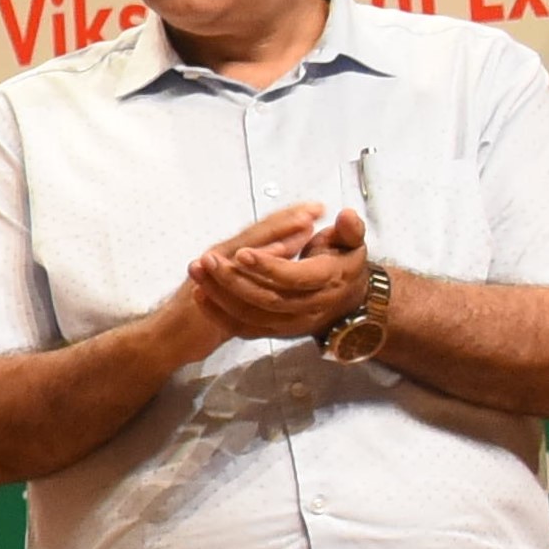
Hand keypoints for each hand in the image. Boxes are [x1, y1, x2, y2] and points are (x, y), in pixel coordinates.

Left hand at [187, 203, 370, 341]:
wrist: (348, 303)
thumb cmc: (343, 264)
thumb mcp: (352, 244)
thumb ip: (349, 230)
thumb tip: (346, 215)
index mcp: (328, 282)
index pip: (295, 278)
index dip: (268, 266)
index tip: (241, 252)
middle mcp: (310, 307)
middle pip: (267, 299)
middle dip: (234, 280)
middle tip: (207, 259)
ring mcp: (291, 324)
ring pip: (251, 315)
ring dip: (220, 295)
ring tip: (196, 271)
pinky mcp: (275, 333)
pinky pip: (244, 329)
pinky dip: (220, 314)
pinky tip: (200, 294)